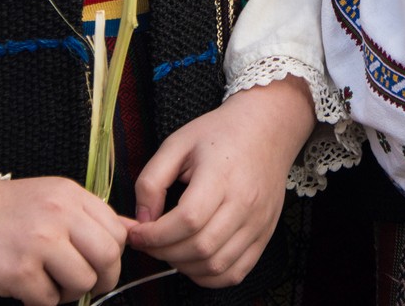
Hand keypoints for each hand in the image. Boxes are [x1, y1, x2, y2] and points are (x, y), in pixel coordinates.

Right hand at [0, 176, 125, 305]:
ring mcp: (39, 242)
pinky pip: (48, 301)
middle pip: (108, 258)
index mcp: (70, 194)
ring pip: (83, 283)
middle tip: (83, 285)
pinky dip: (40, 301)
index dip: (112, 256)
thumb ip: (86, 216)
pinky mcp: (17, 271)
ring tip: (48, 286)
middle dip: (102, 280)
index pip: (117, 231)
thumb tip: (130, 233)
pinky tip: (25, 288)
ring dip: (69, 294)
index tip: (98, 265)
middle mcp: (59, 214)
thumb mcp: (48, 198)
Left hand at [126, 77, 314, 286]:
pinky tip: (193, 260)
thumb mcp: (177, 143)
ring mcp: (258, 222)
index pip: (186, 220)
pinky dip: (209, 276)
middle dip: (163, 252)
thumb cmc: (221, 133)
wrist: (267, 129)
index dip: (154, 235)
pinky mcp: (264, 235)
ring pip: (216, 266)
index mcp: (221, 175)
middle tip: (148, 241)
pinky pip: (235, 272)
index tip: (137, 232)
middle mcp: (244, 203)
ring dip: (183, 266)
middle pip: (200, 248)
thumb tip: (143, 220)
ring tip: (170, 248)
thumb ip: (151, 181)